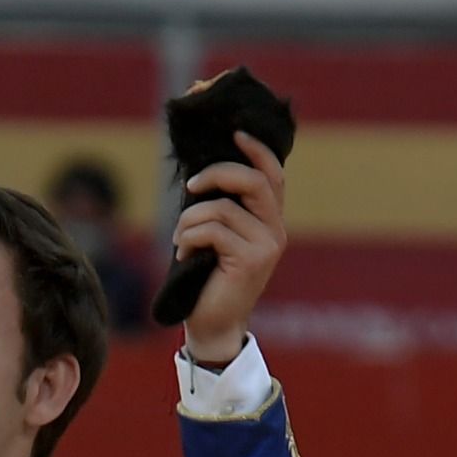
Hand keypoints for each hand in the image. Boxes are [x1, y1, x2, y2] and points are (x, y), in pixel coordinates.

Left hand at [173, 130, 287, 362]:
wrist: (213, 324)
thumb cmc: (208, 278)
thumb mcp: (216, 236)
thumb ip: (220, 207)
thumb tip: (201, 172)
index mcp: (270, 220)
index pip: (273, 174)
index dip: (257, 150)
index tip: (235, 132)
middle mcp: (275, 230)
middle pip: (254, 180)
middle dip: (217, 174)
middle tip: (192, 186)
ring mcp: (267, 245)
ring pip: (222, 208)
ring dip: (189, 221)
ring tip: (180, 240)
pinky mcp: (251, 260)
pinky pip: (212, 230)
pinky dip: (188, 238)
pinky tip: (183, 255)